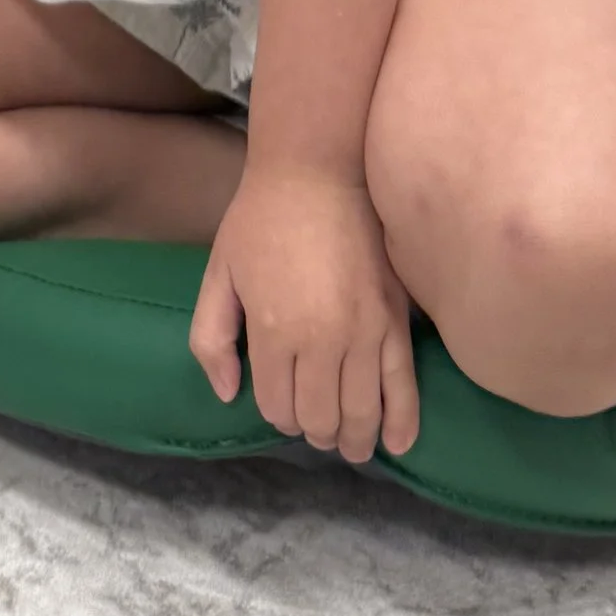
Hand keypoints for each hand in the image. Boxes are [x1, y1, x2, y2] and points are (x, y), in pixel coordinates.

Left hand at [188, 158, 419, 462]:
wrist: (318, 171)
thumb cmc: (260, 221)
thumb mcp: (217, 275)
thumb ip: (211, 338)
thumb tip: (228, 394)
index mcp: (274, 331)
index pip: (277, 406)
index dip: (276, 413)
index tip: (278, 401)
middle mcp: (323, 340)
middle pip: (320, 418)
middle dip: (312, 429)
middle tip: (312, 424)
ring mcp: (366, 332)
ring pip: (361, 412)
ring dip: (352, 436)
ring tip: (349, 444)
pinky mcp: (397, 320)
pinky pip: (405, 386)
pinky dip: (401, 422)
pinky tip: (397, 443)